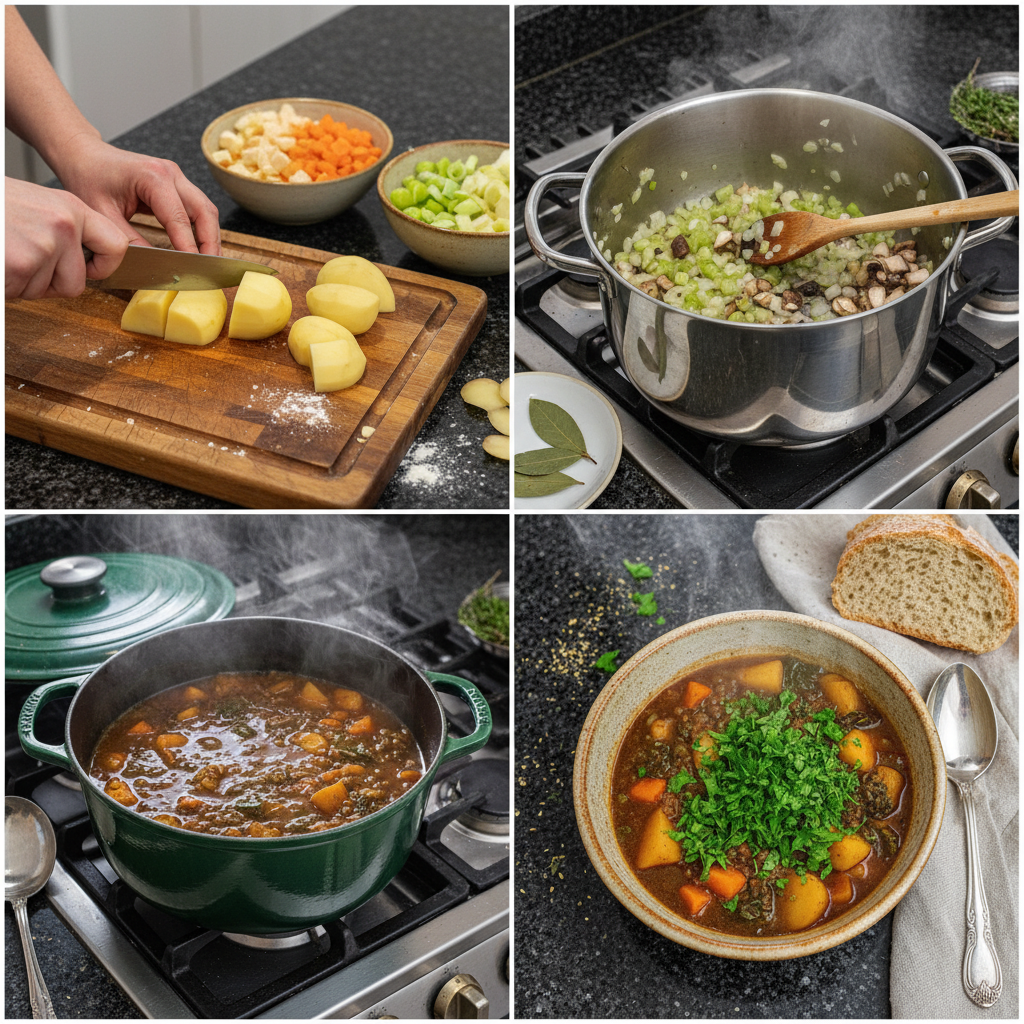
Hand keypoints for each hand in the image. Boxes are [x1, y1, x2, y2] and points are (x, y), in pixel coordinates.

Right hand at [5, 176, 130, 298]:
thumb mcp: (36, 206)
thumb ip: (65, 230)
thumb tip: (89, 263)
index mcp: (71, 208)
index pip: (117, 246)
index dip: (105, 266)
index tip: (91, 270)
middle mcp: (62, 225)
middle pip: (76, 282)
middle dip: (49, 282)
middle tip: (20, 258)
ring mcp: (42, 246)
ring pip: (45, 291)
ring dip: (22, 282)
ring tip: (5, 251)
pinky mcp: (21, 264)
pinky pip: (20, 293)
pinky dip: (6, 285)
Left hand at [58, 137, 220, 256]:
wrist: (83, 155)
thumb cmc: (88, 178)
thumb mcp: (103, 215)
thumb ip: (130, 241)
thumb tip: (154, 265)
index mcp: (153, 176)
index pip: (180, 219)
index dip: (188, 248)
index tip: (192, 271)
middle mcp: (171, 173)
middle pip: (205, 211)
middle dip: (209, 243)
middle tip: (208, 269)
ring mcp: (176, 177)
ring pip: (206, 210)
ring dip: (209, 237)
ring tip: (207, 262)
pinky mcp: (176, 184)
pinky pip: (198, 209)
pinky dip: (201, 229)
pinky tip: (198, 247)